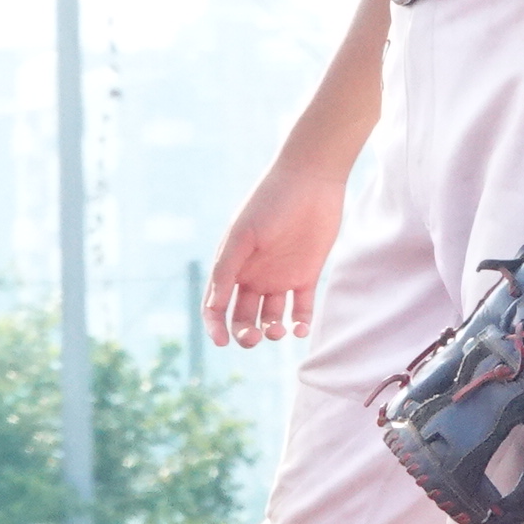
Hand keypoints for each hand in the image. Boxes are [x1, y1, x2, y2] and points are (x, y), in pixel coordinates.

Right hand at [207, 164, 352, 349]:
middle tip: (254, 336)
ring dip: (272, 331)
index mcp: (231, 266)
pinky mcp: (306, 275)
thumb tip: (213, 305)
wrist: (311, 181)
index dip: (215, 327)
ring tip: (279, 330)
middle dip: (245, 333)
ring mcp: (280, 277)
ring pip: (271, 318)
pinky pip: (301, 309)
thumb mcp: (243, 236)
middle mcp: (253, 276)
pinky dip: (299, 323)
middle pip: (243, 317)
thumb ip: (227, 269)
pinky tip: (299, 327)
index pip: (216, 306)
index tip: (222, 342)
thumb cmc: (270, 203)